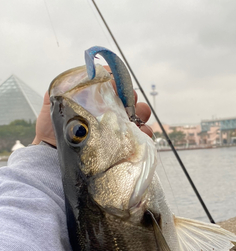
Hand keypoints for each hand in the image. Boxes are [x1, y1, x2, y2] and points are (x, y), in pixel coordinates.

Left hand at [32, 82, 151, 146]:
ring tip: (134, 121)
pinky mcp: (124, 147)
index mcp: (97, 99)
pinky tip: (139, 134)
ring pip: (140, 116)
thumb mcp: (55, 101)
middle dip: (132, 98)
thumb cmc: (52, 129)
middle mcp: (110, 113)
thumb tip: (88, 71)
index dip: (118, 81)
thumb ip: (67, 84)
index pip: (114, 84)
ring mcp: (118, 129)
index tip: (115, 86)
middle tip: (126, 104)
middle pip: (131, 99)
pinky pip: (142, 137)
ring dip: (141, 114)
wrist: (53, 156)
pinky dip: (145, 134)